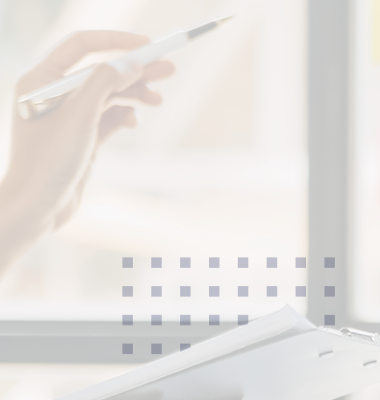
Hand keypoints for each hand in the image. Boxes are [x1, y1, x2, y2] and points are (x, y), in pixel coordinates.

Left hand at [0, 30, 174, 275]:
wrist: (39, 206)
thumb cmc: (48, 161)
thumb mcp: (79, 116)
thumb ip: (104, 83)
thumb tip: (131, 62)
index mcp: (41, 79)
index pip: (82, 45)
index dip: (116, 42)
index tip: (148, 46)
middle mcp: (54, 93)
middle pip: (102, 70)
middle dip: (135, 70)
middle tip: (169, 69)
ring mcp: (69, 115)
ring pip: (110, 94)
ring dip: (135, 95)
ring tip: (158, 101)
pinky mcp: (83, 136)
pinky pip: (110, 117)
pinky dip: (126, 116)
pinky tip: (135, 123)